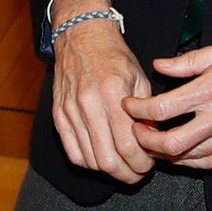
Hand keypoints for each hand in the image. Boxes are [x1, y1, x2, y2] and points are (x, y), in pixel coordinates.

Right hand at [49, 0, 153, 183]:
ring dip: (109, 171)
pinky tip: (102, 159)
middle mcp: (89, 105)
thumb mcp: (139, 78)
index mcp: (112, 95)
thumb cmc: (114, 56)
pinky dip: (89, 163)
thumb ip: (146, 112)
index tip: (149, 165)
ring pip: (90, 160)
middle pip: (108, 160)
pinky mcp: (58, 115)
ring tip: (123, 167)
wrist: (81, 36)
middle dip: (127, 174)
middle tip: (138, 173)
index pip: (128, 146)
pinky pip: (73, 152)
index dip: (141, 164)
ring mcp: (70, 112)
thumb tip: (153, 141)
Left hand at [125, 30, 211, 170]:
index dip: (139, 112)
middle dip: (146, 141)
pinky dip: (195, 163)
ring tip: (156, 144)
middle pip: (171, 144)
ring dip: (168, 154)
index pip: (163, 109)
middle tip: (136, 132)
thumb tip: (161, 65)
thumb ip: (191, 61)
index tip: (131, 107)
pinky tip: (186, 156)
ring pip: (192, 158)